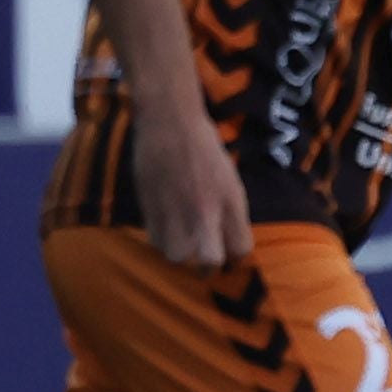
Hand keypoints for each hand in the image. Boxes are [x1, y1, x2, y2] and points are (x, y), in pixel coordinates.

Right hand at [133, 101, 252, 270]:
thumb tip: (229, 244)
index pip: (241, 249)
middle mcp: (204, 210)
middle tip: (205, 261)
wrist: (169, 123)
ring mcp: (175, 211)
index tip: (229, 250)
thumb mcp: (231, 180)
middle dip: (209, 267)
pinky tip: (166, 226)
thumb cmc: (205, 148)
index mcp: (230, 201)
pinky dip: (161, 240)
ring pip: (176, 256)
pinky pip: (155, 242)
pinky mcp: (150, 208)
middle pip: (209, 262)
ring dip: (180, 254)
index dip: (236, 255)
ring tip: (182, 242)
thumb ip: (231, 213)